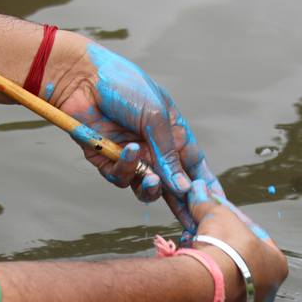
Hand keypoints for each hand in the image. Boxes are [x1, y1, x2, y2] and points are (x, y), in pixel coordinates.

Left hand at [44, 32, 224, 230]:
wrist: (82, 78)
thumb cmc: (125, 86)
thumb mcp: (156, 116)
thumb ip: (169, 155)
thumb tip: (183, 188)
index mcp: (173, 134)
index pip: (194, 166)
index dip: (206, 186)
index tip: (218, 206)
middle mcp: (154, 149)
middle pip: (173, 186)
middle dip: (183, 205)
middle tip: (192, 223)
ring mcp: (132, 157)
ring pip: (147, 188)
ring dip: (151, 188)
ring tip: (152, 179)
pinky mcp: (107, 161)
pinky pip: (121, 178)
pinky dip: (126, 169)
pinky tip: (126, 150)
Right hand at [187, 180, 287, 301]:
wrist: (209, 282)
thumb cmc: (225, 245)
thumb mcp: (218, 215)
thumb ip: (209, 204)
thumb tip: (197, 189)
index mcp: (278, 264)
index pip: (259, 240)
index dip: (239, 228)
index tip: (224, 221)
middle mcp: (269, 288)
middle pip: (246, 261)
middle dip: (228, 248)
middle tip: (210, 237)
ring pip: (233, 279)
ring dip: (219, 265)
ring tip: (200, 252)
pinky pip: (220, 292)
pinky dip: (210, 280)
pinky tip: (197, 269)